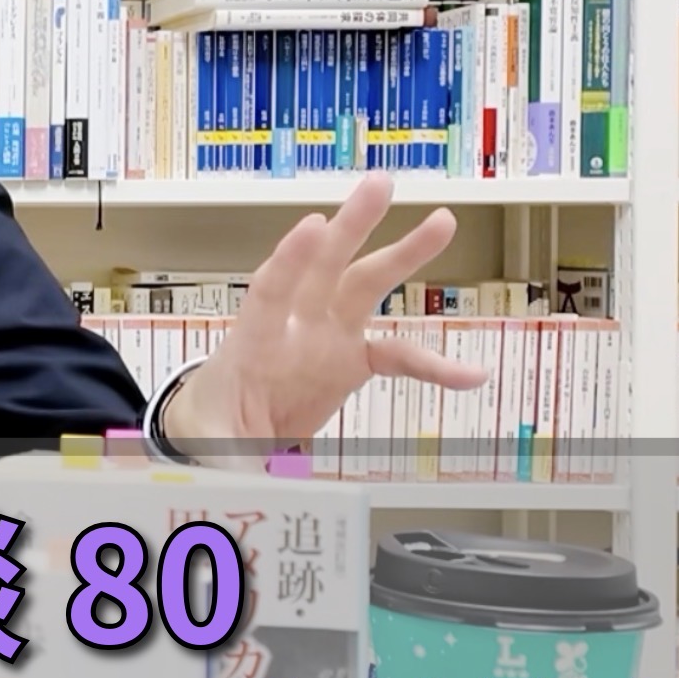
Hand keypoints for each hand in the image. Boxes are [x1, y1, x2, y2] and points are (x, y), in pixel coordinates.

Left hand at [161, 172, 489, 465]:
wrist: (217, 426)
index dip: (289, 262)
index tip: (311, 226)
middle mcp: (292, 328)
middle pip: (321, 268)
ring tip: (443, 221)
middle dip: (351, 227)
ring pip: (364, 287)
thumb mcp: (209, 444)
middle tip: (379, 185)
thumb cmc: (208, 422)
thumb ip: (228, 459)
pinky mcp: (348, 360)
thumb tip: (248, 492)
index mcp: (252, 344)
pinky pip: (397, 355)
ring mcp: (324, 338)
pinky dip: (433, 363)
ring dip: (402, 255)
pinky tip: (470, 375)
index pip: (269, 293)